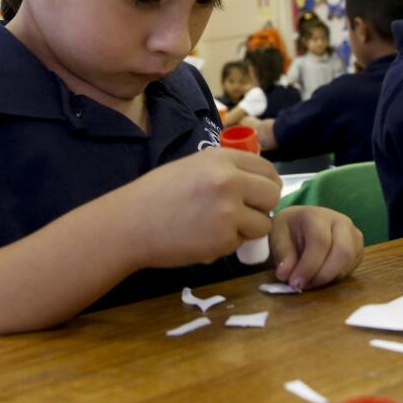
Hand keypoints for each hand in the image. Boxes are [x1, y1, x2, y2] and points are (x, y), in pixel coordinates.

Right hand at [121, 148, 281, 268]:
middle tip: (244, 214)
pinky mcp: (223, 238)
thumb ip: (225, 169)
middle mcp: (229, 180)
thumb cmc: (157, 194)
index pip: (267, 169)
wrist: (130, 223)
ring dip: (248, 228)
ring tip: (221, 227)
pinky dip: (228, 244)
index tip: (258, 194)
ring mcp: (229, 210)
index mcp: (221, 158)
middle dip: (262, 207)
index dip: (266, 184)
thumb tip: (256, 181)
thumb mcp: (193, 166)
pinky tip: (205, 238)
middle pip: (272, 194)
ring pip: (264, 223)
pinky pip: (242, 242)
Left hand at [269, 206, 362, 290]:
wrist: (302, 224)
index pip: (320, 242)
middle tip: (304, 286)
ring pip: (349, 263)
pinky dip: (335, 278)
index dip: (309, 266)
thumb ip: (283, 255)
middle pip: (342, 252)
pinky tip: (319, 276)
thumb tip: (286, 275)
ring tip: (309, 281)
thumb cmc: (290, 230)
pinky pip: (351, 269)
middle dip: (323, 275)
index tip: (295, 282)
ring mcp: (354, 235)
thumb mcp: (278, 237)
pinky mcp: (359, 249)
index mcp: (318, 215)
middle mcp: (341, 222)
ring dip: (328, 279)